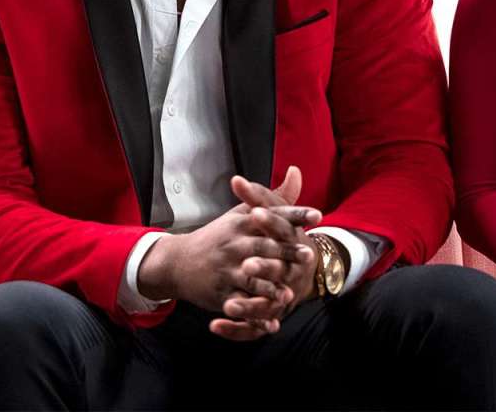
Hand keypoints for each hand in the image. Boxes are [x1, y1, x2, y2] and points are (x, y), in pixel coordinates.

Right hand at [136, 167, 319, 338]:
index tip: (318, 215)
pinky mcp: (219, 293)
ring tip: (290, 293)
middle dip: (285, 253)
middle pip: (263, 248)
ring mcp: (225, 270)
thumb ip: (273, 197)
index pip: (271, 217)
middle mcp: (233, 246)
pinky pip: (240, 305)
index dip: (295, 215)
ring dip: (270, 288)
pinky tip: (272, 322)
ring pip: (250, 279)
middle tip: (308, 256)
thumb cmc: (218, 236)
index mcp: (241, 225)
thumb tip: (297, 172)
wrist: (178, 262)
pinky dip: (256, 316)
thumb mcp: (241, 214)